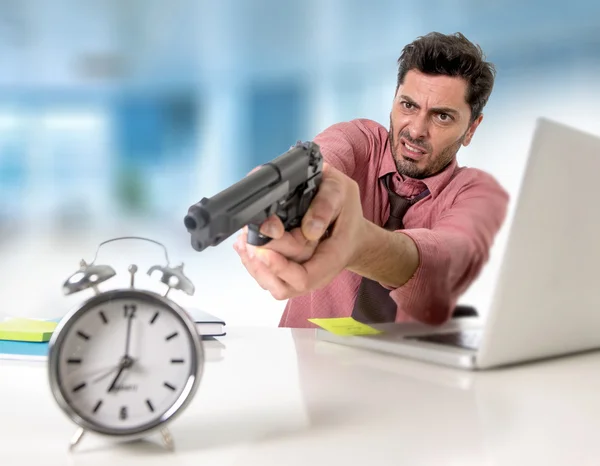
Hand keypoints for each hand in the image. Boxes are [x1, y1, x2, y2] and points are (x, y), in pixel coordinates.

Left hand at [233, 163, 366, 299]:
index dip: (279, 267)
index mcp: (332, 258)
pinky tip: (244, 245)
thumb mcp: (342, 192)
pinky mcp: (288, 270)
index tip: (263, 248)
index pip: (303, 278)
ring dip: (253, 264)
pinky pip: (267, 276)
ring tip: (243, 241)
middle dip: (260, 258)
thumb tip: (310, 228)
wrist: (351, 230)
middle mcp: (315, 272)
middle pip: (281, 281)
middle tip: (248, 233)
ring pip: (271, 283)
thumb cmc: (346, 211)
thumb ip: (327, 204)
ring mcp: (300, 273)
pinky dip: (252, 262)